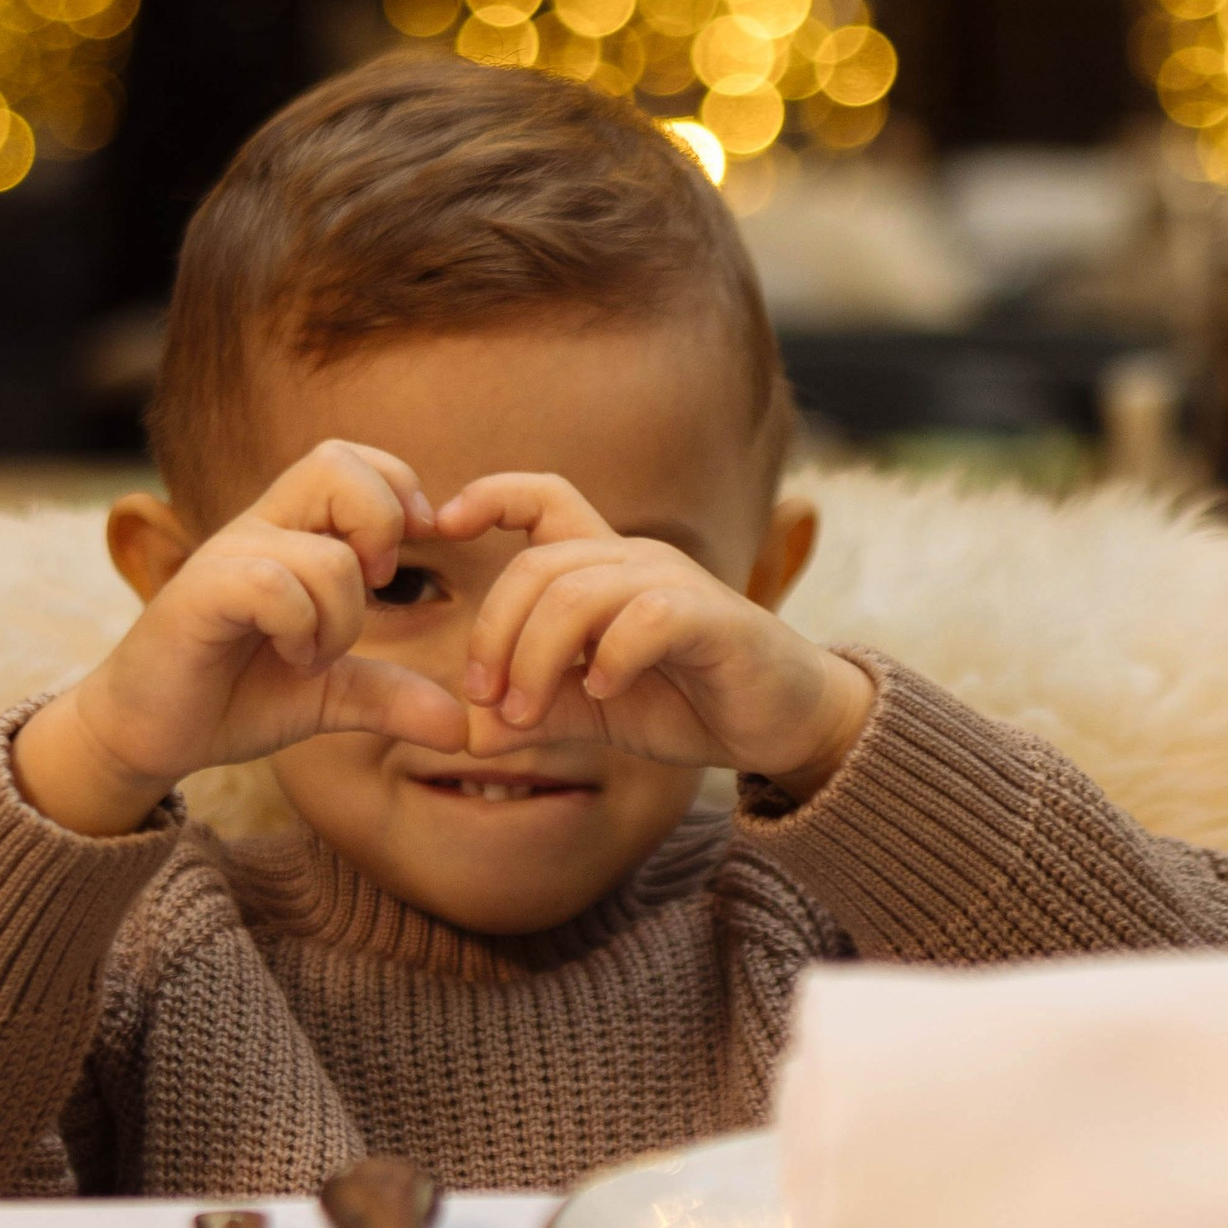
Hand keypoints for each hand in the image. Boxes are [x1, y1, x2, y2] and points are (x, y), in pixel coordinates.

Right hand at [15, 442, 471, 833]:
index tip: (399, 564)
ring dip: (342, 615)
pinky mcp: (198, 593)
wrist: (148, 734)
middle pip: (336, 463)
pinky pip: (274, 584)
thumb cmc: (233, 696)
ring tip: (316, 655)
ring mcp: (226, 557)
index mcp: (290, 533)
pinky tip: (292, 658)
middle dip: (382, 523)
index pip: (354, 460)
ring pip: (324, 552)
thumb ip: (392, 698)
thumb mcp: (329, 696)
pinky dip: (301, 627)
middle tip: (375, 586)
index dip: (398, 492)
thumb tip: (463, 729)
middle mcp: (258, 529)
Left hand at [443, 473, 872, 796]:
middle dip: (496, 632)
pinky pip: (646, 619)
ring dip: (536, 656)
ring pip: (579, 592)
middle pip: (539, 565)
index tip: (442, 522)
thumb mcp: (595, 709)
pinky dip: (612, 657)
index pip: (545, 498)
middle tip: (488, 699)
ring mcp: (676, 584)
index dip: (491, 495)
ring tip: (528, 713)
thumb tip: (468, 732)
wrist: (785, 723)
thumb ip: (537, 710)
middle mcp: (636, 560)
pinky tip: (603, 691)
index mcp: (604, 567)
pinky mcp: (713, 619)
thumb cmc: (688, 702)